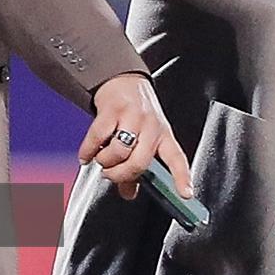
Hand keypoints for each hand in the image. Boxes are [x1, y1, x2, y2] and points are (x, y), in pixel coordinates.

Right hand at [81, 73, 192, 202]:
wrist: (123, 79)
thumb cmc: (136, 113)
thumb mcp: (144, 138)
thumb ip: (136, 168)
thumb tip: (128, 193)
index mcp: (163, 135)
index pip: (177, 159)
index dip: (182, 178)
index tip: (186, 195)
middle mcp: (151, 126)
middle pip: (140, 162)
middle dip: (121, 174)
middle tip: (111, 174)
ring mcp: (133, 117)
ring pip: (119, 151)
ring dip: (105, 162)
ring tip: (102, 159)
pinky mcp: (113, 110)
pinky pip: (98, 138)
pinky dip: (89, 151)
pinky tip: (87, 154)